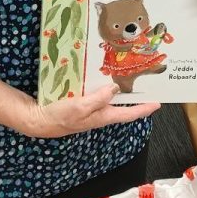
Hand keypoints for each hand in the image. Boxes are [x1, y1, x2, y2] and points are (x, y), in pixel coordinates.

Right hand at [22, 85, 159, 137]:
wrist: (38, 120)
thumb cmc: (59, 117)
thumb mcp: (80, 107)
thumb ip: (98, 99)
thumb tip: (115, 89)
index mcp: (102, 116)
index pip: (128, 114)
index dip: (144, 109)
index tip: (158, 104)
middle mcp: (99, 114)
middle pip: (123, 107)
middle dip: (135, 98)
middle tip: (147, 86)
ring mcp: (90, 110)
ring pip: (110, 100)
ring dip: (120, 91)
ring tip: (130, 78)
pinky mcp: (81, 104)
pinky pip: (98, 95)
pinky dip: (104, 87)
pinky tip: (103, 78)